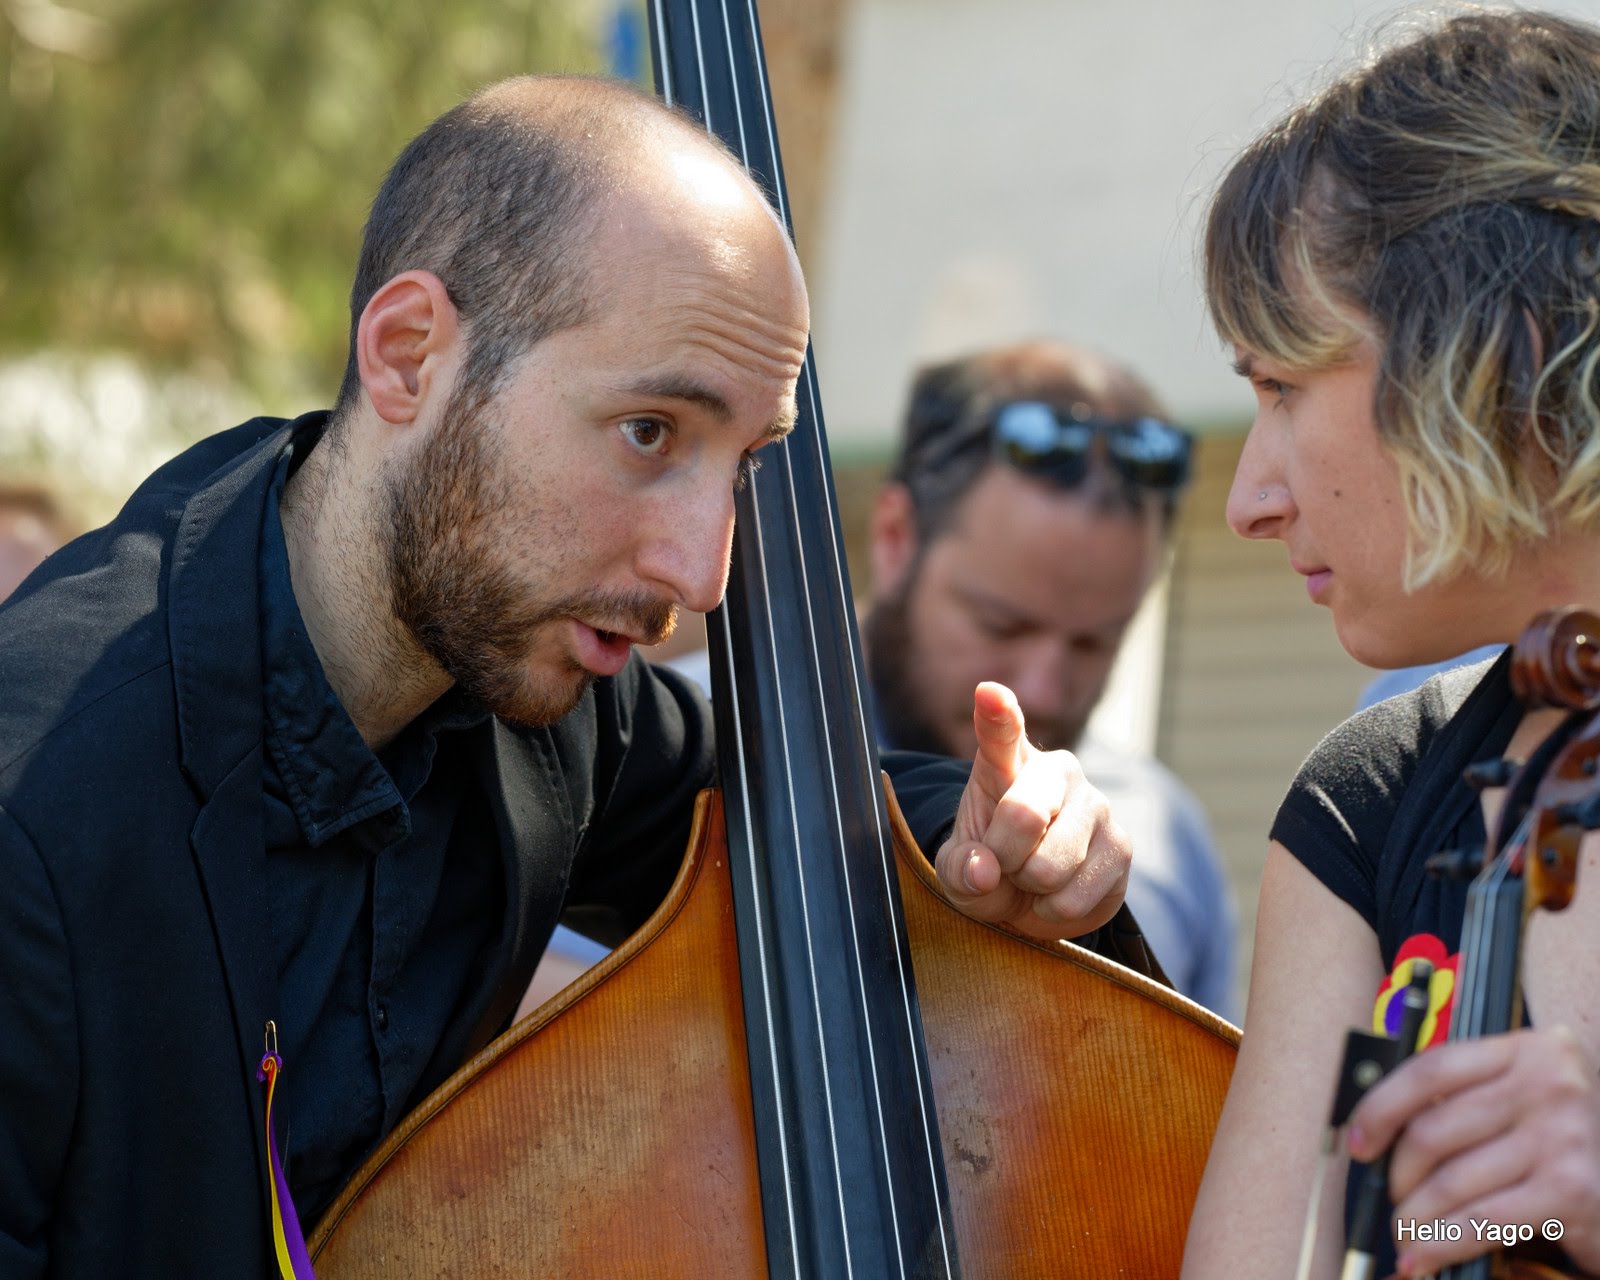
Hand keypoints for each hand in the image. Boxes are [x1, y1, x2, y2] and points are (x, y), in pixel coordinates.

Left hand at [932, 681, 1130, 941]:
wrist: (1033, 901)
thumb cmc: (989, 868)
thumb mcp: (957, 870)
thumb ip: (960, 868)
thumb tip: (985, 871)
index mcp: (1006, 762)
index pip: (1001, 733)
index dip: (997, 713)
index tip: (989, 693)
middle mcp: (1056, 771)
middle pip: (1023, 814)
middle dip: (1003, 856)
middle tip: (1001, 863)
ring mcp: (1095, 804)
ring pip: (1050, 864)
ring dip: (1031, 886)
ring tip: (1031, 875)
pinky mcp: (1122, 845)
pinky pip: (1076, 894)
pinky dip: (1056, 908)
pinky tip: (1056, 892)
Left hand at [1346, 1026, 1599, 1274]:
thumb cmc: (1575, 1139)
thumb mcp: (1530, 1097)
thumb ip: (1473, 1098)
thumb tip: (1385, 1134)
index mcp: (1528, 1051)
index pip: (1430, 1070)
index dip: (1380, 1108)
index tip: (1358, 1141)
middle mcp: (1547, 1086)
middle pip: (1433, 1130)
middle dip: (1397, 1176)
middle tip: (1391, 1201)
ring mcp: (1562, 1138)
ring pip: (1451, 1181)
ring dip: (1414, 1219)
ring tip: (1404, 1236)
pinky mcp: (1571, 1191)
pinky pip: (1482, 1221)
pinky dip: (1441, 1245)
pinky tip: (1422, 1258)